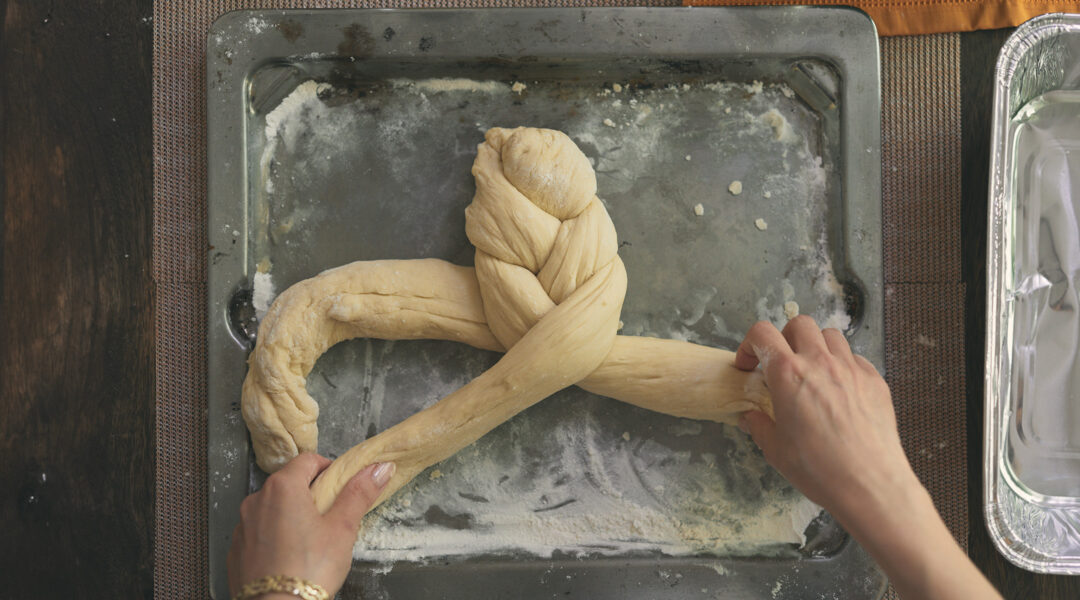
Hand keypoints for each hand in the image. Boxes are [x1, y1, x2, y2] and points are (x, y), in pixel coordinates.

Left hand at [227, 453, 394, 597]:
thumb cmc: (309, 568)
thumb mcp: (343, 528)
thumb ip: (359, 493)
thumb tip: (379, 468)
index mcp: (283, 487)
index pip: (309, 460)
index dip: (329, 470)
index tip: (340, 488)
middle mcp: (257, 499)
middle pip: (289, 483)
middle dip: (310, 495)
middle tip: (330, 518)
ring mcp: (243, 525)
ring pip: (272, 509)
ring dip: (290, 516)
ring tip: (310, 542)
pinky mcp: (236, 549)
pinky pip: (259, 532)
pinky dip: (274, 537)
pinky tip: (289, 557)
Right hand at [734, 317, 1000, 599]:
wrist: (869, 484)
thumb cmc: (817, 468)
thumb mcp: (775, 450)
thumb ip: (759, 425)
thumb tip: (750, 417)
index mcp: (788, 374)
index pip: (762, 333)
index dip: (750, 344)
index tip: (749, 365)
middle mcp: (820, 361)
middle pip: (799, 324)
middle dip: (785, 338)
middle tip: (782, 364)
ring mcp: (851, 368)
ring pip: (830, 335)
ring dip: (816, 347)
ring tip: (813, 372)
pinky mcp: (874, 380)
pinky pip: (855, 358)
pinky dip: (842, 365)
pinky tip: (840, 391)